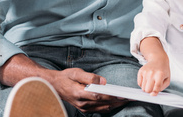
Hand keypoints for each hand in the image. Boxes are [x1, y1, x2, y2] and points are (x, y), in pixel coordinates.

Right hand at [1, 54, 127, 113]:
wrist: (53, 85)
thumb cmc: (65, 77)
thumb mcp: (76, 72)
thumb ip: (90, 76)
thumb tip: (103, 81)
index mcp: (79, 93)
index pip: (98, 96)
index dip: (112, 96)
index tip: (123, 95)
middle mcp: (81, 103)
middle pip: (103, 104)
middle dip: (117, 101)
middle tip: (130, 98)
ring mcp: (82, 108)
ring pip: (102, 108)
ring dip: (114, 105)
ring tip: (126, 100)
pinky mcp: (84, 109)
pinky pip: (99, 109)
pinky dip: (108, 106)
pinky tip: (116, 102)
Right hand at [137, 57, 169, 95]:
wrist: (158, 59)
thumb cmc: (163, 71)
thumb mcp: (167, 79)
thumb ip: (161, 88)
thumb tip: (153, 94)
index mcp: (160, 75)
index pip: (156, 88)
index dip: (154, 93)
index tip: (153, 94)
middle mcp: (152, 73)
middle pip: (147, 90)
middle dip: (150, 90)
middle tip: (154, 86)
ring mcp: (145, 72)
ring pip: (143, 88)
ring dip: (147, 87)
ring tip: (151, 81)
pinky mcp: (141, 71)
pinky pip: (139, 84)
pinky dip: (143, 84)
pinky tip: (147, 79)